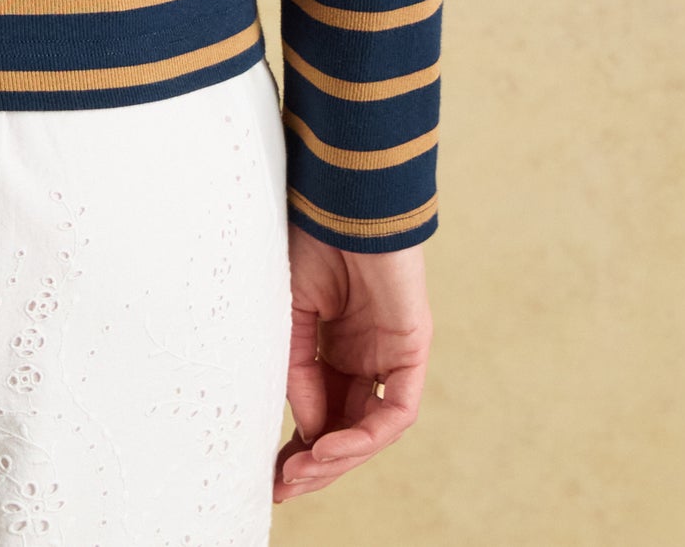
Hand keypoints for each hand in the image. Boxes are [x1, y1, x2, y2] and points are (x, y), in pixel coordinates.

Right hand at [273, 226, 429, 502]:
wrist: (340, 199)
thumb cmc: (309, 240)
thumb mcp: (289, 312)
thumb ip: (299, 371)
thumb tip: (307, 428)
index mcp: (333, 346)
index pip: (321, 412)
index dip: (298, 446)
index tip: (272, 474)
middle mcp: (364, 357)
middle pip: (346, 429)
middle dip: (317, 464)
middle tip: (286, 485)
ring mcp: (389, 355)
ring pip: (372, 429)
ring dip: (339, 456)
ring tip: (304, 469)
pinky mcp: (412, 349)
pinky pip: (396, 408)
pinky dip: (366, 434)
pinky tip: (332, 444)